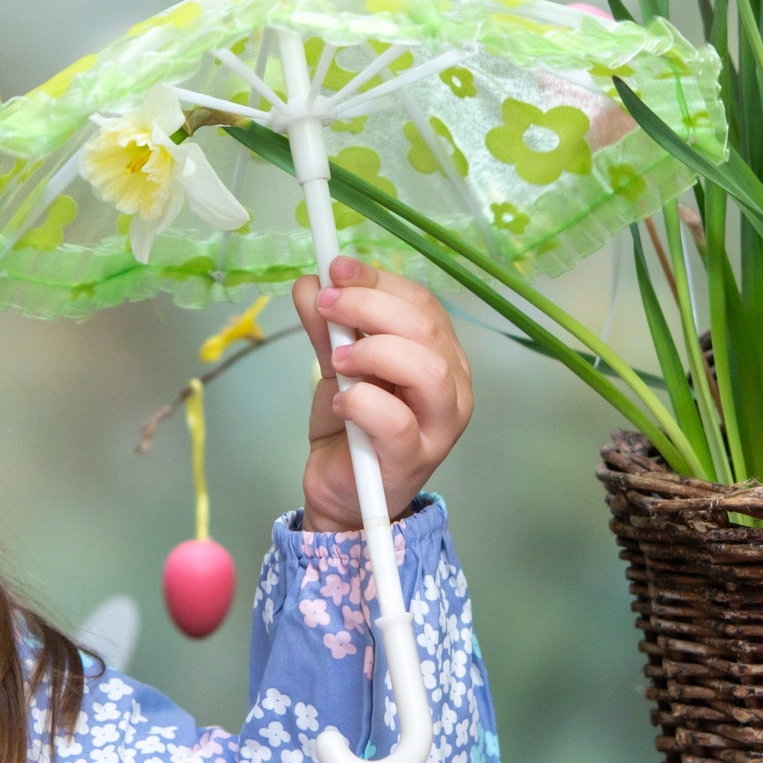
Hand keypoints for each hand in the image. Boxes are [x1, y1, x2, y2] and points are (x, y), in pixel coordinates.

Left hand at [292, 257, 473, 533]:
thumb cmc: (353, 427)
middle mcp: (452, 386)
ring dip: (374, 351)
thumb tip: (309, 283)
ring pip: (426, 370)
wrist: (343, 493)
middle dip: (369, 306)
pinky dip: (363, 402)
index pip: (422, 303)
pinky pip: (396, 421)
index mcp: (441, 353)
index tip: (335, 270)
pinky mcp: (414, 460)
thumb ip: (327, 326)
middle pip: (425, 328)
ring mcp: (440, 425)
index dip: (379, 280)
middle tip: (326, 306)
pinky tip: (341, 401)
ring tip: (338, 359)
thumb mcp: (337, 365)